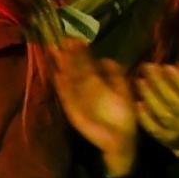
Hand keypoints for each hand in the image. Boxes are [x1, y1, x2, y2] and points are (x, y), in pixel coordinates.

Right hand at [49, 39, 138, 176]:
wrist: (119, 139)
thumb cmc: (123, 115)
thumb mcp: (123, 90)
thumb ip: (115, 75)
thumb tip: (105, 59)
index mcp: (96, 81)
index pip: (85, 62)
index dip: (80, 51)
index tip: (75, 38)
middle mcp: (84, 87)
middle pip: (74, 67)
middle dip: (68, 54)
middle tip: (61, 39)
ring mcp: (76, 97)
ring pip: (67, 77)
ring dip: (61, 65)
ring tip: (55, 50)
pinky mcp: (72, 108)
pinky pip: (66, 95)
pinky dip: (61, 85)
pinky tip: (56, 74)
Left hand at [135, 62, 178, 156]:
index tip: (165, 66)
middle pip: (174, 101)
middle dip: (159, 83)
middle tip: (147, 68)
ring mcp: (177, 130)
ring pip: (162, 113)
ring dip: (150, 96)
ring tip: (140, 81)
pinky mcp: (165, 138)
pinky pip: (154, 128)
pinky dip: (145, 116)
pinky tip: (138, 103)